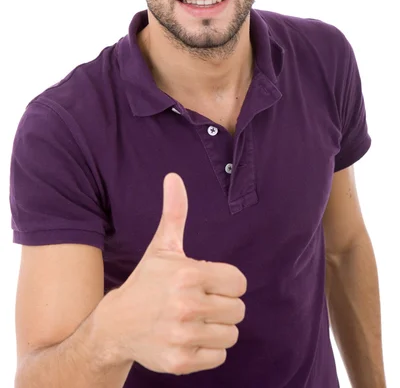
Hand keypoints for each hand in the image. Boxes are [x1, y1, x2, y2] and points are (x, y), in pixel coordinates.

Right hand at [103, 172, 246, 375]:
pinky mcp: (180, 362)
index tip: (207, 282)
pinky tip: (189, 337)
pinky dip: (208, 349)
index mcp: (188, 274)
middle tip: (200, 302)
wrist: (116, 325)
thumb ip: (174, 213)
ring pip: (231, 334)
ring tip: (195, 320)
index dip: (226, 282)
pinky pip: (219, 356)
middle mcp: (187, 306)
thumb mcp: (162, 247)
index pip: (239, 282)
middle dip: (222, 305)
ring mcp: (183, 336)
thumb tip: (174, 177)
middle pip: (238, 310)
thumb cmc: (146, 282)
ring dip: (217, 328)